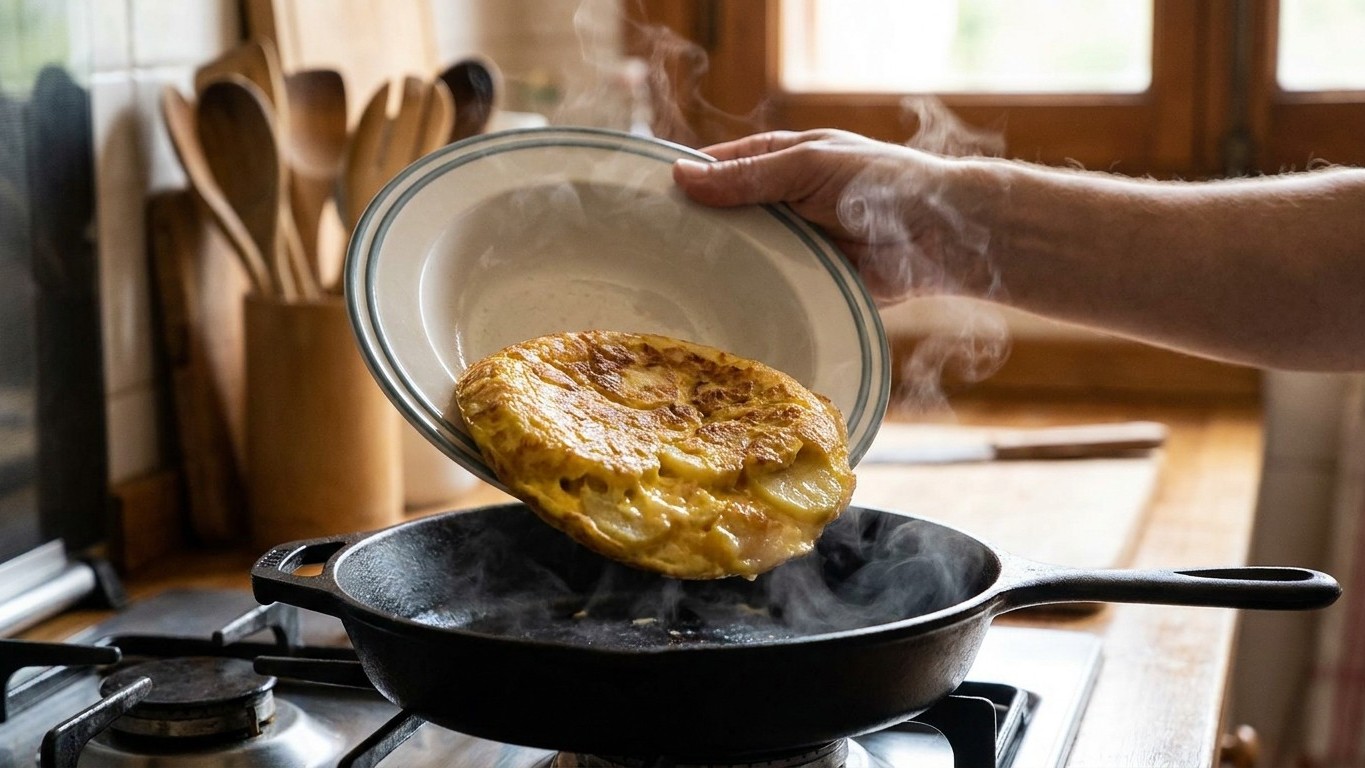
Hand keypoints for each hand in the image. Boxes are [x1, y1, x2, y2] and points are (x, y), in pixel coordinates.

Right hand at [672, 129, 995, 304]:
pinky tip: (714, 311)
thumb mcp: (807, 167)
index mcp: (783, 163)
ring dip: (719, 270)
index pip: (721, 169)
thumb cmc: (880, 183)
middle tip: (648, 253)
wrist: (941, 236)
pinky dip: (749, 299)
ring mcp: (796, 247)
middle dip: (696, 232)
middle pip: (727, 218)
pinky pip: (772, 291)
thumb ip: (748, 177)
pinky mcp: (811, 284)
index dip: (687, 182)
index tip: (644, 202)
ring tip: (669, 286)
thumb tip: (681, 177)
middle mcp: (785, 206)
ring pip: (745, 258)